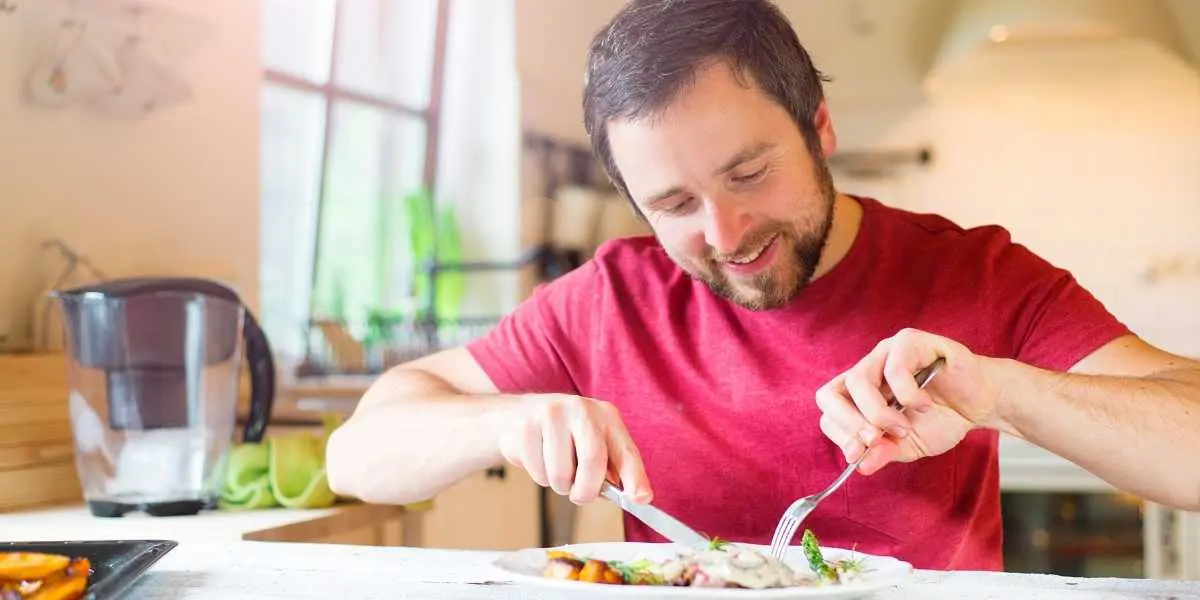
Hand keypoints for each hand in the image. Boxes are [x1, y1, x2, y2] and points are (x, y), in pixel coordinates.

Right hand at [498, 394, 652, 504]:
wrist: (515, 415)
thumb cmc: (562, 437)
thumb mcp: (591, 444)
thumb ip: (611, 469)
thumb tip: (633, 497)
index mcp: (606, 416)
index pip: (625, 451)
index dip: (635, 477)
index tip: (640, 498)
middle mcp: (583, 410)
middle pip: (593, 460)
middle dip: (586, 490)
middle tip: (579, 495)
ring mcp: (553, 414)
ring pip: (561, 473)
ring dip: (559, 484)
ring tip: (554, 468)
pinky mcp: (527, 426)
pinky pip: (537, 471)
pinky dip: (539, 476)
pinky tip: (537, 457)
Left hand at [815, 328, 997, 474]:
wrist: (980, 403)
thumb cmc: (941, 419)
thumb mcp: (908, 445)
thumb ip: (884, 453)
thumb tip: (861, 466)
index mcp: (859, 395)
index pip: (828, 411)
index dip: (840, 433)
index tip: (860, 454)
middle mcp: (866, 370)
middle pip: (830, 393)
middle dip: (849, 423)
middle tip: (876, 440)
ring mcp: (885, 353)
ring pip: (859, 380)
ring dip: (880, 413)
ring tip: (904, 427)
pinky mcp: (909, 341)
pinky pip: (895, 367)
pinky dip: (908, 395)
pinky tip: (925, 406)